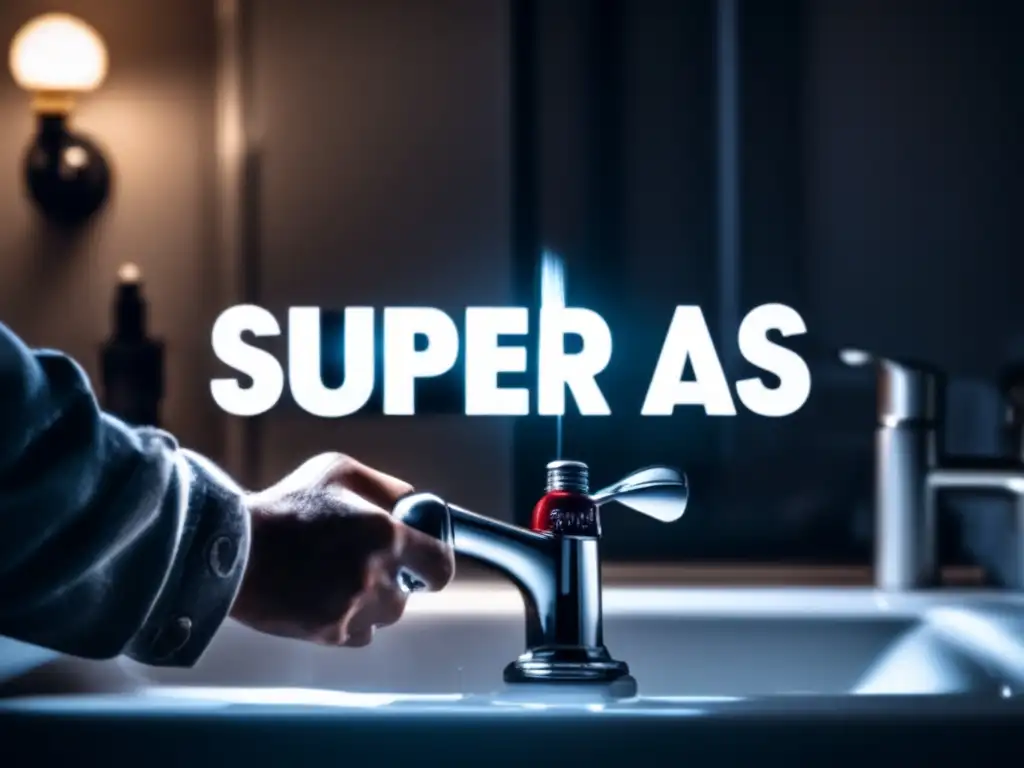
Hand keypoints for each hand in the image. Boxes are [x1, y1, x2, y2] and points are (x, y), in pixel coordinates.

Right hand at [229, 453, 454, 646]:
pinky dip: (348, 620)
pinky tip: (322, 596)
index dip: (436, 563)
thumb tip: (412, 502)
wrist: (230, 550)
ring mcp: (353, 609)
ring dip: (371, 600)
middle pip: (409, 594)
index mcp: (386, 535)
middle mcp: (376, 577)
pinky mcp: (329, 634)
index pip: (441, 566)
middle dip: (394, 579)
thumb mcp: (338, 470)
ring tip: (336, 577)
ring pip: (384, 615)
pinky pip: (357, 634)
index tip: (426, 560)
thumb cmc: (285, 505)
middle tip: (364, 561)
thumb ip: (385, 485)